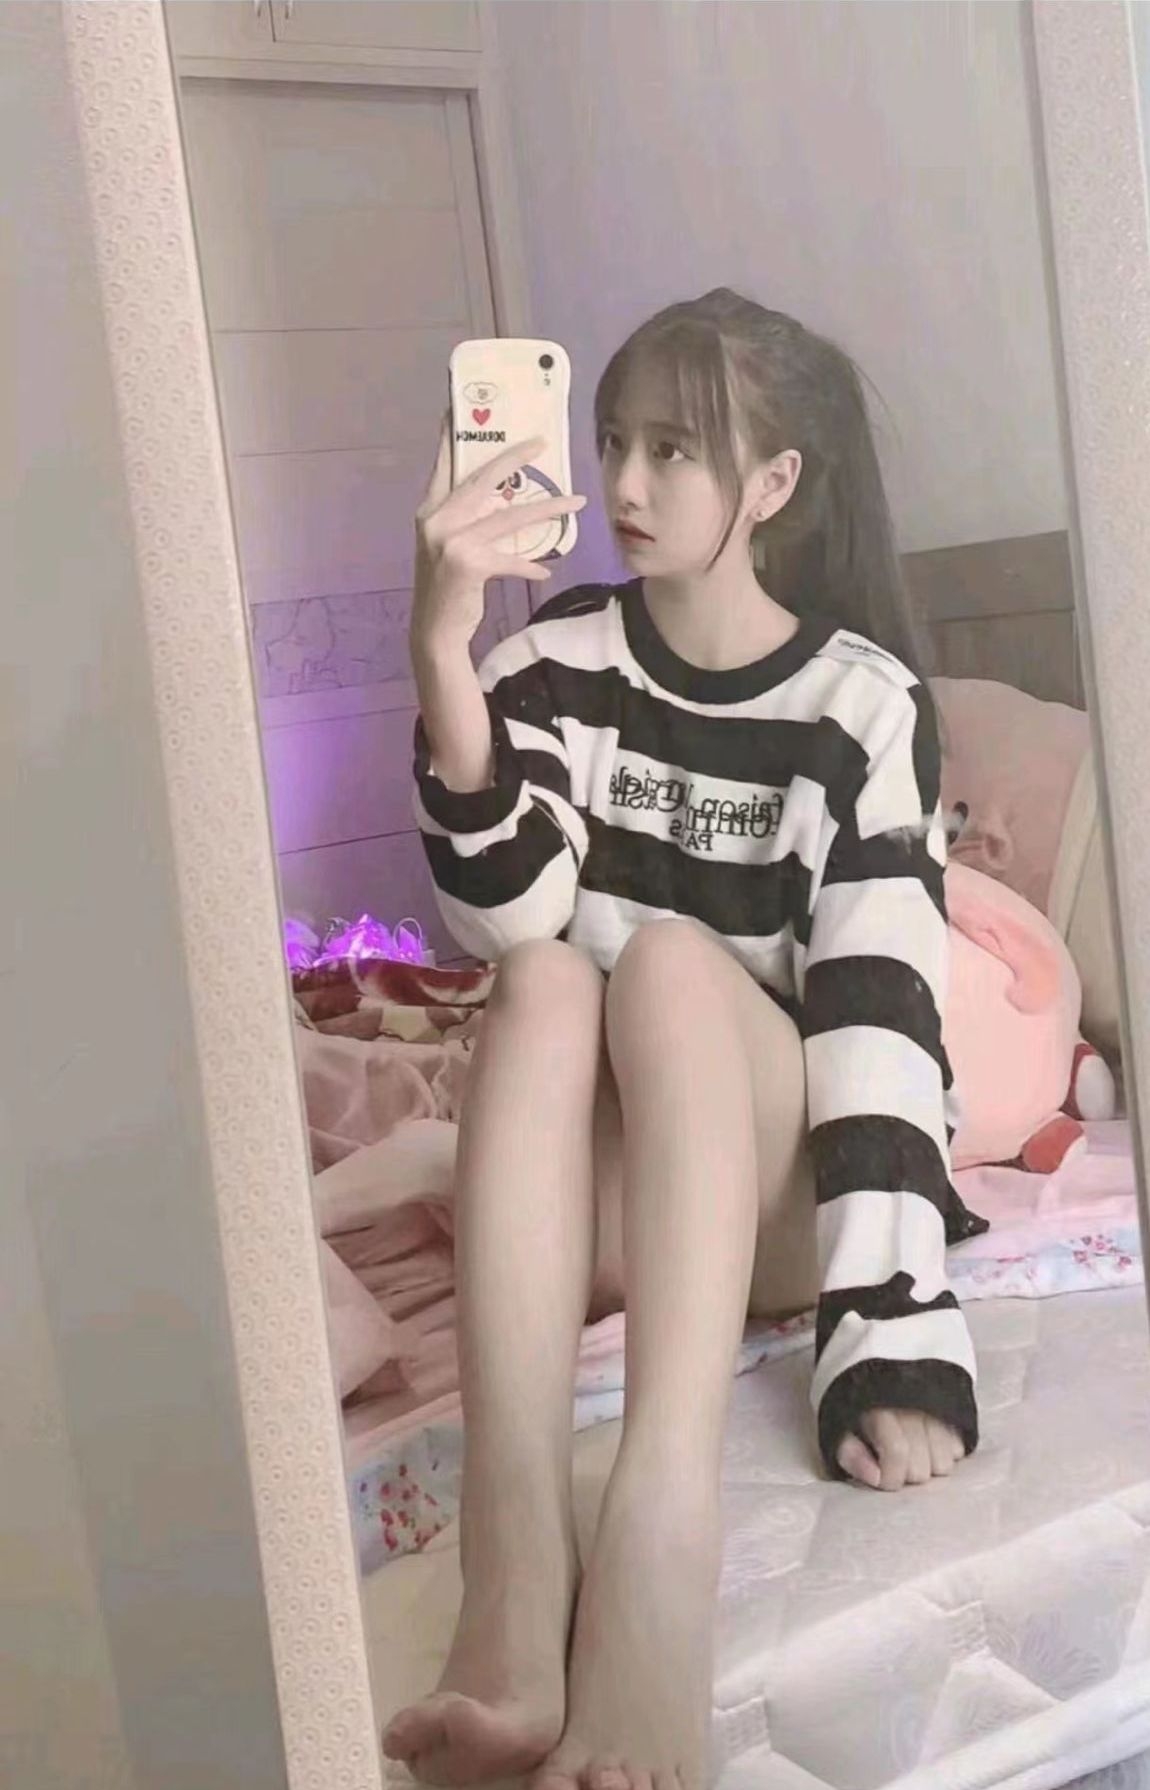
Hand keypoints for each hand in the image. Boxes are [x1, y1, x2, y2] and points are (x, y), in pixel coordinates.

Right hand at [411, 415, 586, 655]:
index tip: (459, 408)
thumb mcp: (450, 546)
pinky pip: (511, 558)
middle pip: (484, 480)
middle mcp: (436, 520)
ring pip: (509, 517)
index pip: (444, 465)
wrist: (434, 631)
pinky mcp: (469, 564)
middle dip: (516, 458)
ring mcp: (451, 541)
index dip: (453, 436)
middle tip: (542, 442)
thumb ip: (470, 520)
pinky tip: (545, 569)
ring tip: (576, 501)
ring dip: (547, 509)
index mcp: (429, 511)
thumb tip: (503, 501)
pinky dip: (530, 564)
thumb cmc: (447, 588)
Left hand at [836, 1408, 965, 1490]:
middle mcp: (914, 1407)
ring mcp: (939, 1408)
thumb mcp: (838, 1424)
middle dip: (905, 1474)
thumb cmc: (857, 1401)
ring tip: (913, 1450)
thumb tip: (875, 1477)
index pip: (896, 1455)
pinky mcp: (956, 1408)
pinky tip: (929, 1440)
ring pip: (944, 1464)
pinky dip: (945, 1453)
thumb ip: (849, 1453)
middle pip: (921, 1468)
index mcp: (880, 1408)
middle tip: (894, 1460)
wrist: (879, 1360)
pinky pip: (959, 1450)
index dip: (889, 1477)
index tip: (879, 1475)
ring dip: (928, 1465)